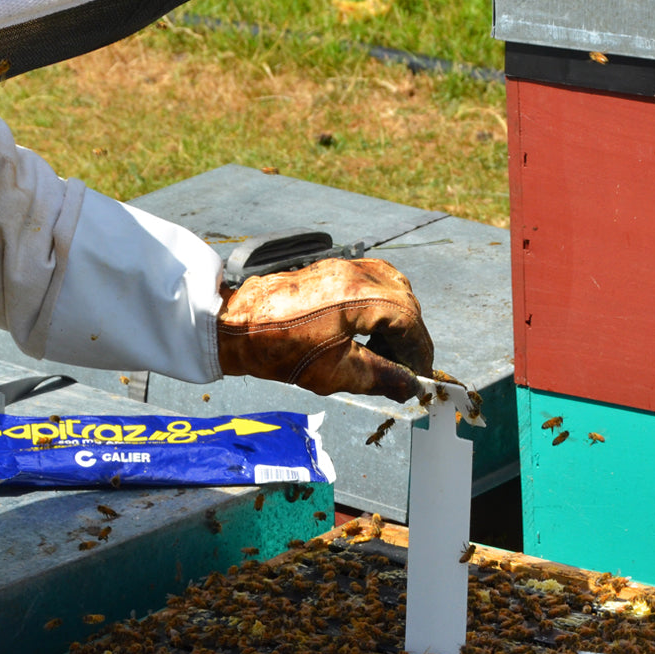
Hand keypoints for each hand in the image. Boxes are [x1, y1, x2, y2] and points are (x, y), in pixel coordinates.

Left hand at [216, 258, 434, 402]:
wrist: (234, 325)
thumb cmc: (279, 349)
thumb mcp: (335, 373)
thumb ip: (380, 378)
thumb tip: (409, 386)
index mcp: (361, 295)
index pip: (409, 320)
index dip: (419, 351)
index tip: (420, 376)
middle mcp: (356, 273)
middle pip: (404, 301)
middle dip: (409, 336)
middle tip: (403, 368)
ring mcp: (343, 266)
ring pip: (391, 288)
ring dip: (395, 321)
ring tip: (384, 353)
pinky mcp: (330, 269)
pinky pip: (371, 282)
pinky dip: (379, 307)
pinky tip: (366, 332)